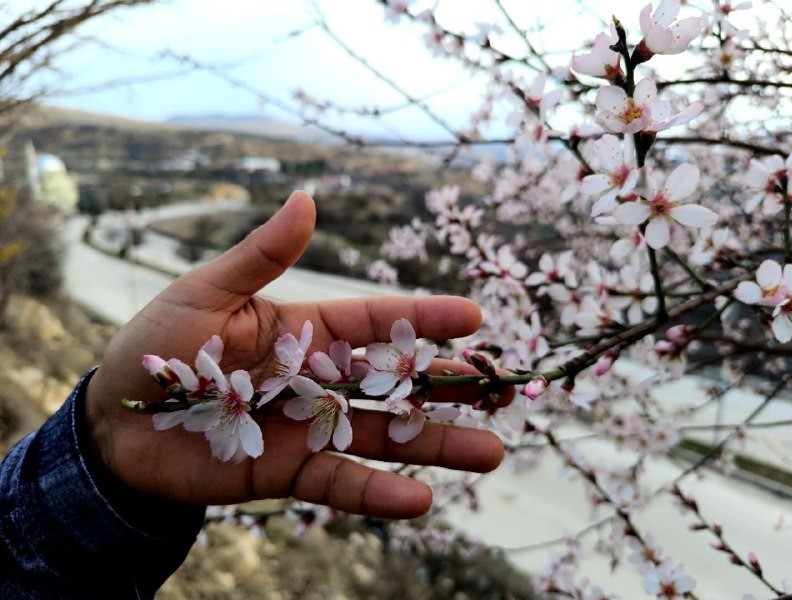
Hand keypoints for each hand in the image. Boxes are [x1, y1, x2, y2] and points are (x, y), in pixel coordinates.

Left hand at [86, 191, 504, 518]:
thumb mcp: (206, 292)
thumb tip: (306, 197)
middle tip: (505, 390)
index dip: (425, 318)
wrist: (117, 425)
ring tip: (491, 453)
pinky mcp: (289, 471)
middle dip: (450, 386)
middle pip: (397, 382)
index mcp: (306, 329)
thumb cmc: (158, 348)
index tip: (474, 317)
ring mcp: (309, 428)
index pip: (378, 322)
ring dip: (436, 444)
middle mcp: (320, 379)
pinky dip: (378, 493)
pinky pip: (340, 482)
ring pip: (384, 435)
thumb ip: (262, 255)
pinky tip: (420, 499)